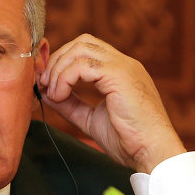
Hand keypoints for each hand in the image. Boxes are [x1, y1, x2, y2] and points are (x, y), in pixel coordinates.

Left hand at [37, 34, 184, 173]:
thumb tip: (46, 93)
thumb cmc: (127, 139)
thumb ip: (70, 104)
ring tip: (53, 93)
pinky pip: (82, 65)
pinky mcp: (120, 75)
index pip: (86, 49)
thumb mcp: (90, 118)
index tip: (46, 83)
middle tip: (44, 84)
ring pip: (80, 49)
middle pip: (82, 42)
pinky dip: (64, 78)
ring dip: (58, 69)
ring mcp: (124, 67)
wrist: (151, 151)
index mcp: (119, 72)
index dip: (61, 61)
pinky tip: (60, 96)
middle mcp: (123, 64)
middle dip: (57, 60)